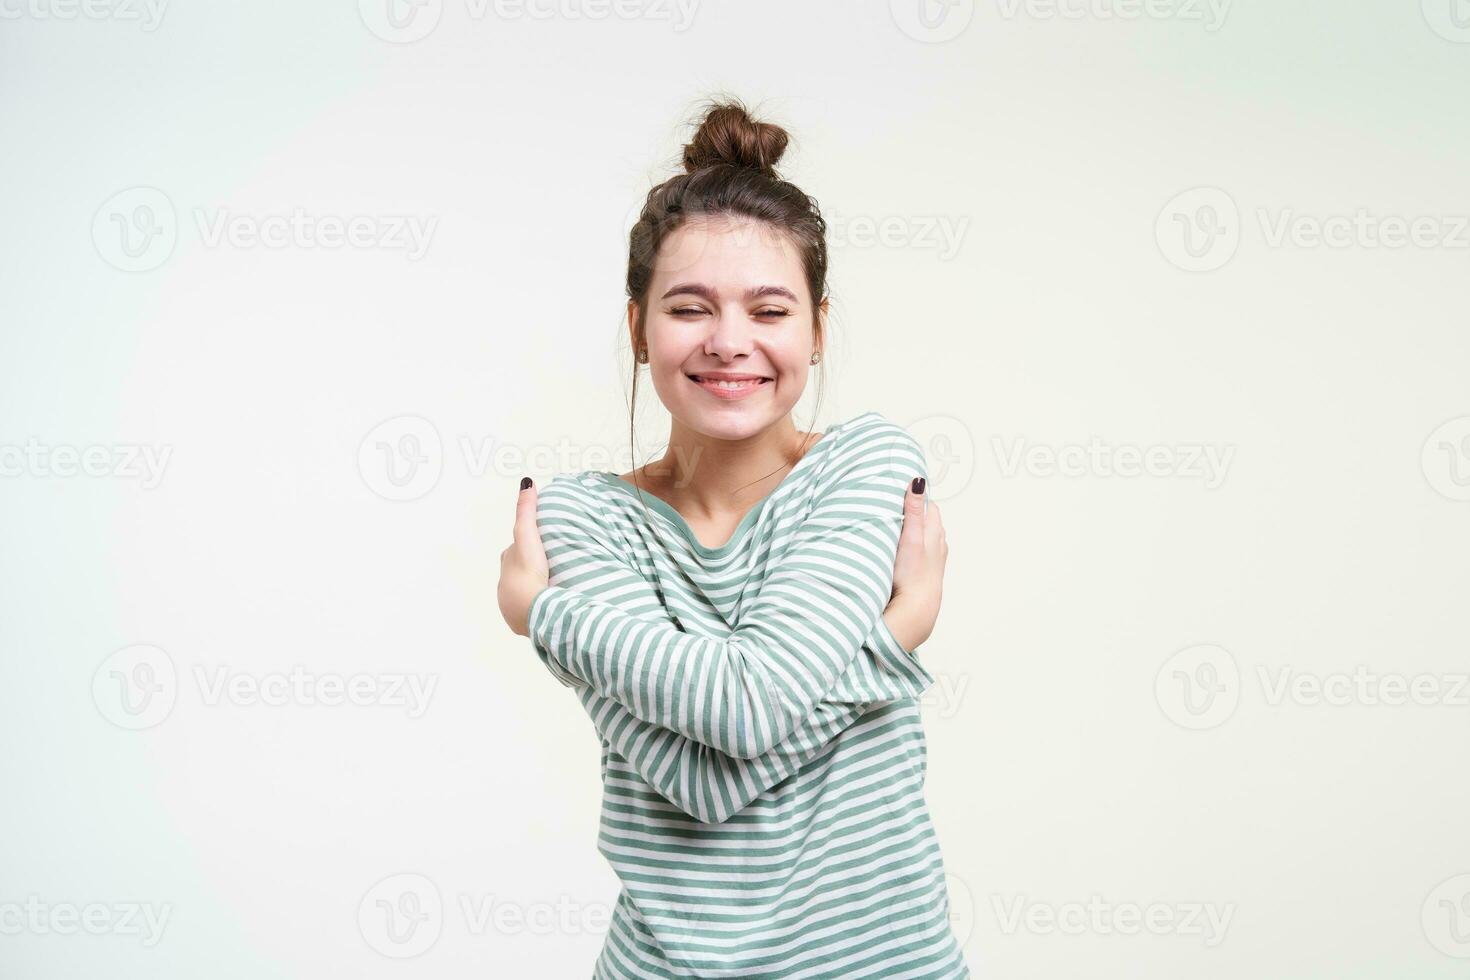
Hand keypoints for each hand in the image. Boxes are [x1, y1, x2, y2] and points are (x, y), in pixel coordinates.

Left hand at [498, 478, 548, 636]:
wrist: (533, 611)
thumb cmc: (529, 573)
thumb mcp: (527, 537)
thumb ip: (526, 511)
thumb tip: (526, 483)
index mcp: (505, 566)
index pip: (515, 551)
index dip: (526, 546)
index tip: (539, 546)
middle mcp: (504, 587)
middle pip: (518, 573)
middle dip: (529, 569)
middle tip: (550, 567)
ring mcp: (511, 607)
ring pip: (524, 594)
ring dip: (535, 591)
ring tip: (553, 588)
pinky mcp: (521, 623)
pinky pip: (530, 614)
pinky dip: (538, 609)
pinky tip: (549, 608)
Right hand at [884, 478, 946, 651]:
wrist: (917, 606)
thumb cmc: (912, 572)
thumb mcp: (911, 536)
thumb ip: (913, 509)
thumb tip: (918, 482)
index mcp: (935, 530)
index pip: (928, 504)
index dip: (916, 498)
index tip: (901, 493)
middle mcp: (939, 543)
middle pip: (927, 519)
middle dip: (914, 512)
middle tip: (894, 507)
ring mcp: (934, 558)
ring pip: (924, 536)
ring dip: (913, 530)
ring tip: (896, 527)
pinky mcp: (926, 571)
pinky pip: (920, 552)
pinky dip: (912, 547)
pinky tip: (901, 552)